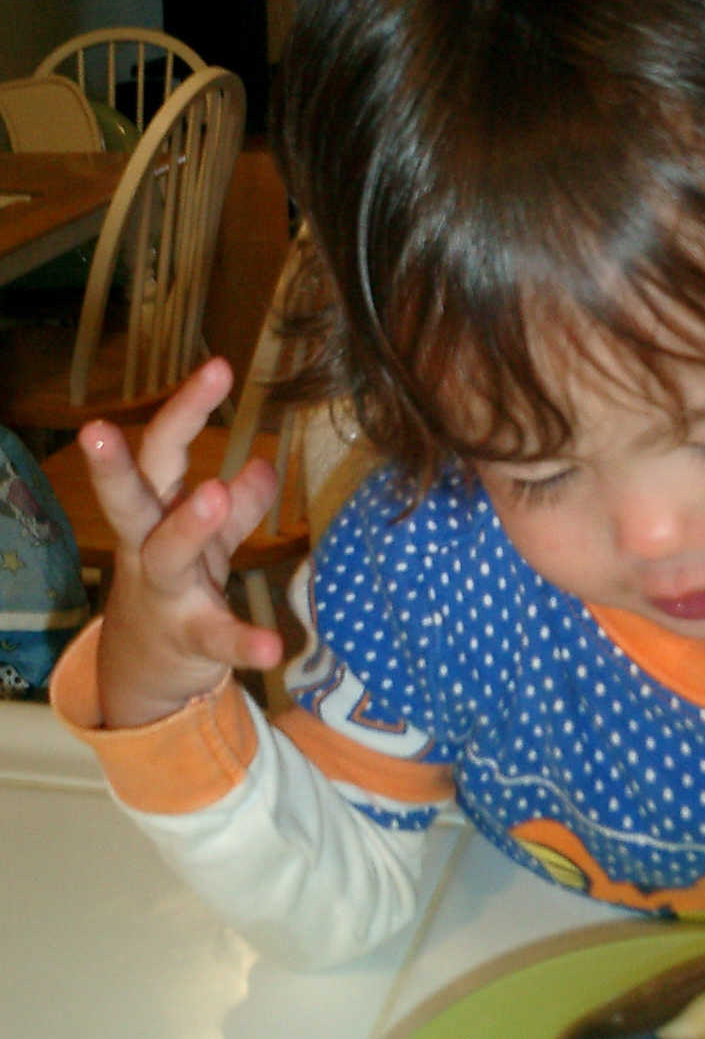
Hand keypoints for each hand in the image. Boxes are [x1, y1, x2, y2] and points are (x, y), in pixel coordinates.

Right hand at [82, 358, 283, 727]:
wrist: (147, 673)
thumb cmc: (177, 585)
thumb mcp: (209, 539)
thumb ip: (241, 503)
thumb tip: (266, 461)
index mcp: (156, 509)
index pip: (163, 449)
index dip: (187, 408)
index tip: (218, 366)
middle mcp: (148, 546)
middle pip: (131, 496)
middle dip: (115, 463)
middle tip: (98, 427)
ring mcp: (165, 594)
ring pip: (166, 555)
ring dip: (187, 524)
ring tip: (214, 494)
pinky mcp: (190, 640)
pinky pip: (216, 637)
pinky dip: (243, 642)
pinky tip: (273, 647)